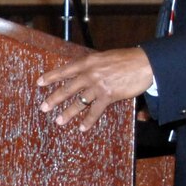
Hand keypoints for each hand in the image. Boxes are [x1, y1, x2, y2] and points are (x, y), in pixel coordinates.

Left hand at [36, 47, 154, 130]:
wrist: (146, 63)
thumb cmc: (127, 59)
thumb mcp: (105, 57)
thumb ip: (92, 66)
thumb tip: (81, 73)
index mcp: (88, 62)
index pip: (65, 70)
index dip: (51, 76)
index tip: (39, 82)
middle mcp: (90, 74)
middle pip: (67, 88)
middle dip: (54, 99)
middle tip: (43, 108)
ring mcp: (98, 85)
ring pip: (78, 102)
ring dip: (67, 113)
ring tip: (58, 121)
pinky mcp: (109, 95)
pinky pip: (95, 110)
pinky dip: (88, 120)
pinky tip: (82, 127)